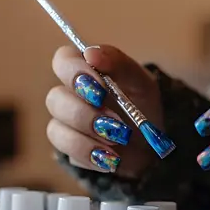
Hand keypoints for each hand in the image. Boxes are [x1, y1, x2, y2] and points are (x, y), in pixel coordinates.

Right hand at [46, 45, 162, 177]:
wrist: (154, 143)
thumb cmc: (143, 105)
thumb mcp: (141, 81)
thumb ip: (118, 63)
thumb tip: (91, 53)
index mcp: (86, 71)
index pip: (63, 60)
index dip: (75, 71)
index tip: (100, 86)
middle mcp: (71, 96)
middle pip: (55, 98)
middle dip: (85, 112)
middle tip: (115, 121)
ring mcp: (67, 124)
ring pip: (56, 128)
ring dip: (89, 135)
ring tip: (119, 139)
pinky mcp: (71, 149)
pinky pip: (69, 153)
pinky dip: (92, 154)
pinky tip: (112, 157)